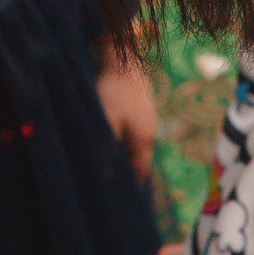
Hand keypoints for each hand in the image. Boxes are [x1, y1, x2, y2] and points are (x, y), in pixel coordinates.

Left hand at [98, 41, 160, 181]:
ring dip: (121, 154)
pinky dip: (121, 140)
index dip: (132, 183)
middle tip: (109, 182)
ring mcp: (145, 119)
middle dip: (125, 170)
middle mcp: (148, 131)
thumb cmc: (114, 90)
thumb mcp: (107, 120)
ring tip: (106, 162)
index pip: (141, 169)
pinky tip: (109, 139)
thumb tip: (105, 173)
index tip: (120, 196)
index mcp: (144, 138)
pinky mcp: (138, 109)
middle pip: (137, 158)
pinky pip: (130, 132)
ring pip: (133, 144)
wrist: (123, 58)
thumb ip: (107, 147)